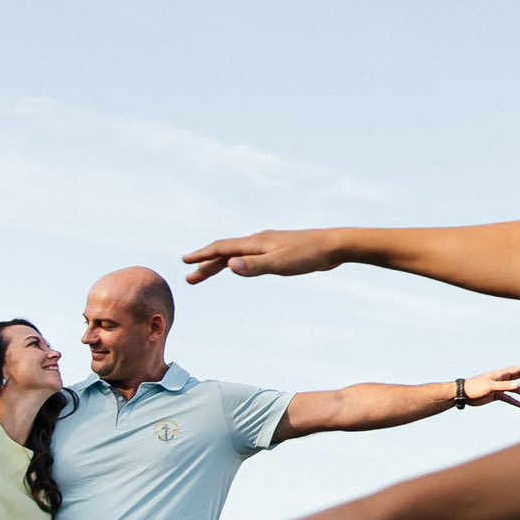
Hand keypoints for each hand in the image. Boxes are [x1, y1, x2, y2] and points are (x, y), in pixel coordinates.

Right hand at [182, 229, 344, 283]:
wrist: (333, 246)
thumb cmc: (308, 255)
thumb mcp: (280, 264)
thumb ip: (254, 266)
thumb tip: (228, 266)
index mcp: (256, 243)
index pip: (222, 248)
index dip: (202, 255)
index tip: (185, 262)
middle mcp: (259, 241)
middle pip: (226, 252)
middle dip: (206, 264)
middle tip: (190, 278)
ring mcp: (268, 245)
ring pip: (237, 254)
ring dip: (220, 264)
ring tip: (206, 274)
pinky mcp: (278, 250)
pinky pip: (249, 256)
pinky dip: (237, 262)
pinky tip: (238, 267)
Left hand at [458, 366, 519, 409]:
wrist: (465, 394)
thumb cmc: (476, 387)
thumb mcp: (491, 386)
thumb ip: (505, 386)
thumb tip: (519, 384)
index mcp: (501, 374)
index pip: (517, 370)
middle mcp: (501, 379)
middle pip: (518, 377)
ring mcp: (499, 387)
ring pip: (514, 389)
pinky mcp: (496, 395)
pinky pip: (508, 398)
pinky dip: (515, 401)